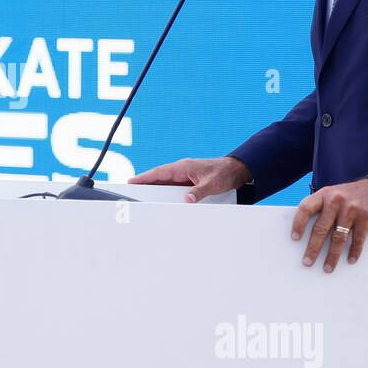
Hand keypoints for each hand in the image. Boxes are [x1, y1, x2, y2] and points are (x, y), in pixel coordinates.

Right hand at [129, 156, 251, 203]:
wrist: (236, 170)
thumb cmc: (224, 173)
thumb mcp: (212, 184)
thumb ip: (199, 192)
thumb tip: (187, 200)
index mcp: (183, 167)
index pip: (159, 172)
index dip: (144, 177)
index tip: (132, 181)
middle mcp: (182, 170)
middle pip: (159, 178)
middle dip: (145, 184)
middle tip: (131, 191)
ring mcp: (185, 175)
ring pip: (165, 182)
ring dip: (155, 188)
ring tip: (143, 198)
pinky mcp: (189, 181)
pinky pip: (173, 186)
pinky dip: (166, 191)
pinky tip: (162, 199)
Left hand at [290, 179, 367, 271]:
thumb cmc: (351, 197)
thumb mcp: (334, 196)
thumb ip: (322, 209)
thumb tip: (308, 237)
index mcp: (324, 194)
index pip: (306, 208)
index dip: (298, 223)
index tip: (294, 238)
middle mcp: (336, 200)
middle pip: (321, 228)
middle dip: (313, 248)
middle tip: (307, 262)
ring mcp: (352, 208)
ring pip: (338, 237)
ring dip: (332, 255)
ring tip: (328, 268)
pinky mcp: (366, 216)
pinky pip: (358, 238)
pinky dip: (354, 251)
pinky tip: (350, 260)